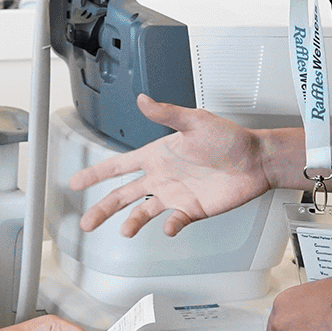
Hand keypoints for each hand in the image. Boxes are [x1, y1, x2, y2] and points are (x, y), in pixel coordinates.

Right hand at [69, 94, 274, 236]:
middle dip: (102, 209)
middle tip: (86, 223)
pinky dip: (170, 226)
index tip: (76, 181)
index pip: (118, 166)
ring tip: (125, 231)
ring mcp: (175, 195)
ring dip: (132, 222)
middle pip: (123, 196)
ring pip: (143, 212)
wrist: (256, 160)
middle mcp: (162, 177)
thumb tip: (143, 99)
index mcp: (156, 155)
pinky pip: (175, 221)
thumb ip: (167, 114)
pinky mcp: (192, 210)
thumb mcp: (196, 121)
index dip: (95, 173)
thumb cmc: (229, 138)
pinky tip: (169, 227)